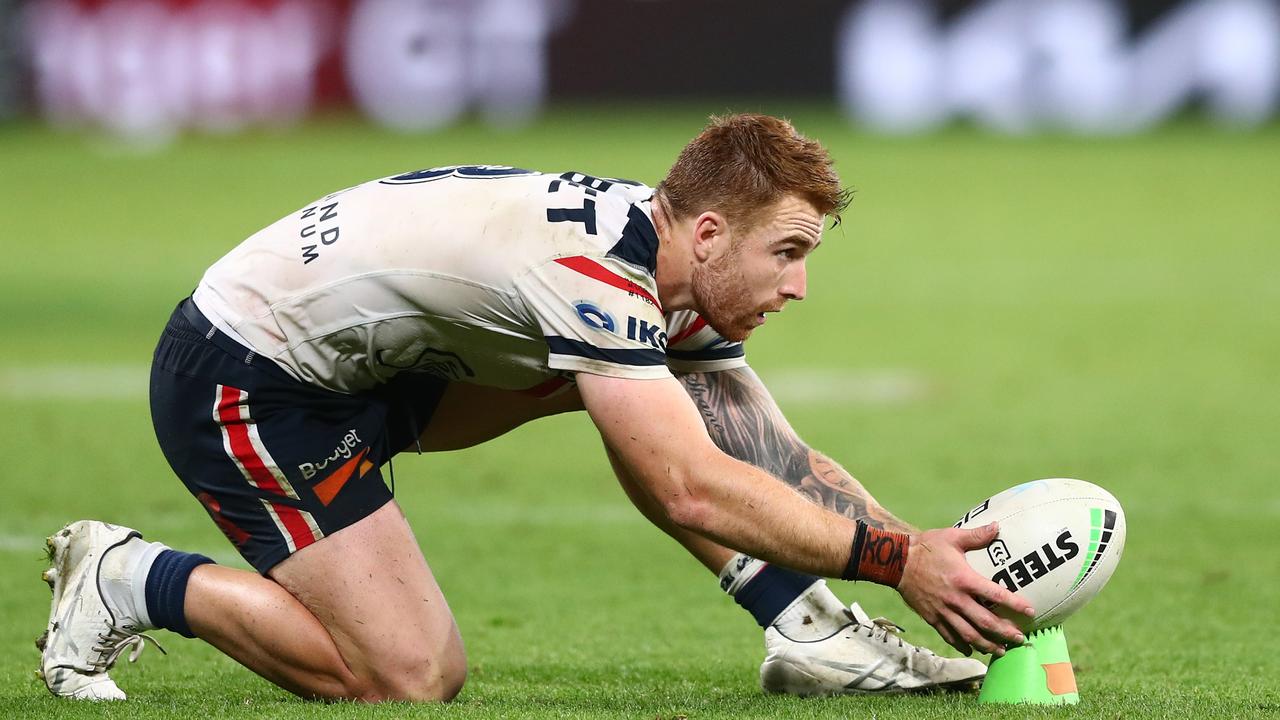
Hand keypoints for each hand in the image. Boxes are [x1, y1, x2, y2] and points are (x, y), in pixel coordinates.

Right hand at [895, 522, 1035, 655]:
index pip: (995, 595)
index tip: (1030, 611)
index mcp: (964, 579)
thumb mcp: (952, 537)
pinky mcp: (932, 617)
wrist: (896, 561)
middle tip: (1020, 639)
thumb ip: (977, 536)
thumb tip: (998, 527)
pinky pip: (949, 635)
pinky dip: (962, 644)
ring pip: (968, 634)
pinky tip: (972, 649)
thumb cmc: (927, 547)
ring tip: (1001, 651)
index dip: (1014, 604)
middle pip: (985, 622)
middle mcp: (955, 599)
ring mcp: (943, 611)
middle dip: (1004, 632)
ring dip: (987, 644)